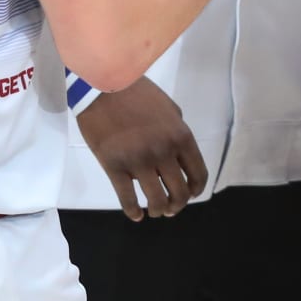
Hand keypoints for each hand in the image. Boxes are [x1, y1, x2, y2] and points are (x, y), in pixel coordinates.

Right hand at [75, 77, 206, 220]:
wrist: (102, 86)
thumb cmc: (136, 92)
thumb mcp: (168, 108)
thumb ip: (177, 131)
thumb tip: (179, 154)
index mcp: (180, 136)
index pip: (197, 174)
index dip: (195, 190)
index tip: (190, 194)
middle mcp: (163, 152)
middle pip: (179, 193)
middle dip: (177, 205)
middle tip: (170, 207)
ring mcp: (139, 161)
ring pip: (156, 201)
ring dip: (158, 210)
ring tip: (154, 210)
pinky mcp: (115, 167)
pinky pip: (128, 199)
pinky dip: (133, 212)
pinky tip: (135, 214)